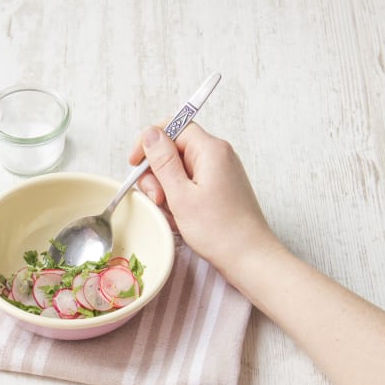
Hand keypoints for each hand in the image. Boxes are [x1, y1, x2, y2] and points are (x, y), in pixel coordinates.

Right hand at [128, 123, 282, 277]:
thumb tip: (150, 133)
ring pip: (179, 169)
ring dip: (166, 188)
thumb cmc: (219, 230)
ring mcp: (219, 172)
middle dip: (158, 172)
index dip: (150, 142)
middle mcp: (218, 155)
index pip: (174, 126)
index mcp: (211, 150)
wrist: (249, 258)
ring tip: (172, 212)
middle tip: (158, 199)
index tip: (135, 163)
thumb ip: (163, 161)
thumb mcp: (181, 195)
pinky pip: (189, 183)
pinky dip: (178, 197)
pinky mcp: (219, 187)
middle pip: (174, 149)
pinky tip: (180, 216)